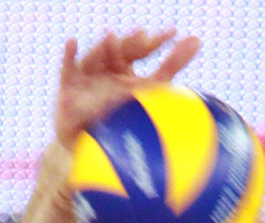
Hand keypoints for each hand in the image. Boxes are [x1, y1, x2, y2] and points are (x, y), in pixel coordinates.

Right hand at [52, 27, 199, 150]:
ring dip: (102, 47)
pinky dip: (69, 56)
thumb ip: (172, 65)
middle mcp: (105, 67)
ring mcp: (86, 75)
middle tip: (144, 37)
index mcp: (123, 66)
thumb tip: (198, 39)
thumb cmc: (119, 116)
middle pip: (117, 52)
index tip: (172, 34)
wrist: (90, 147)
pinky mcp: (68, 87)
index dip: (155, 43)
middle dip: (129, 44)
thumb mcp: (149, 90)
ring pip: (95, 57)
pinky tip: (72, 42)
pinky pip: (67, 69)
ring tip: (112, 37)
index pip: (140, 50)